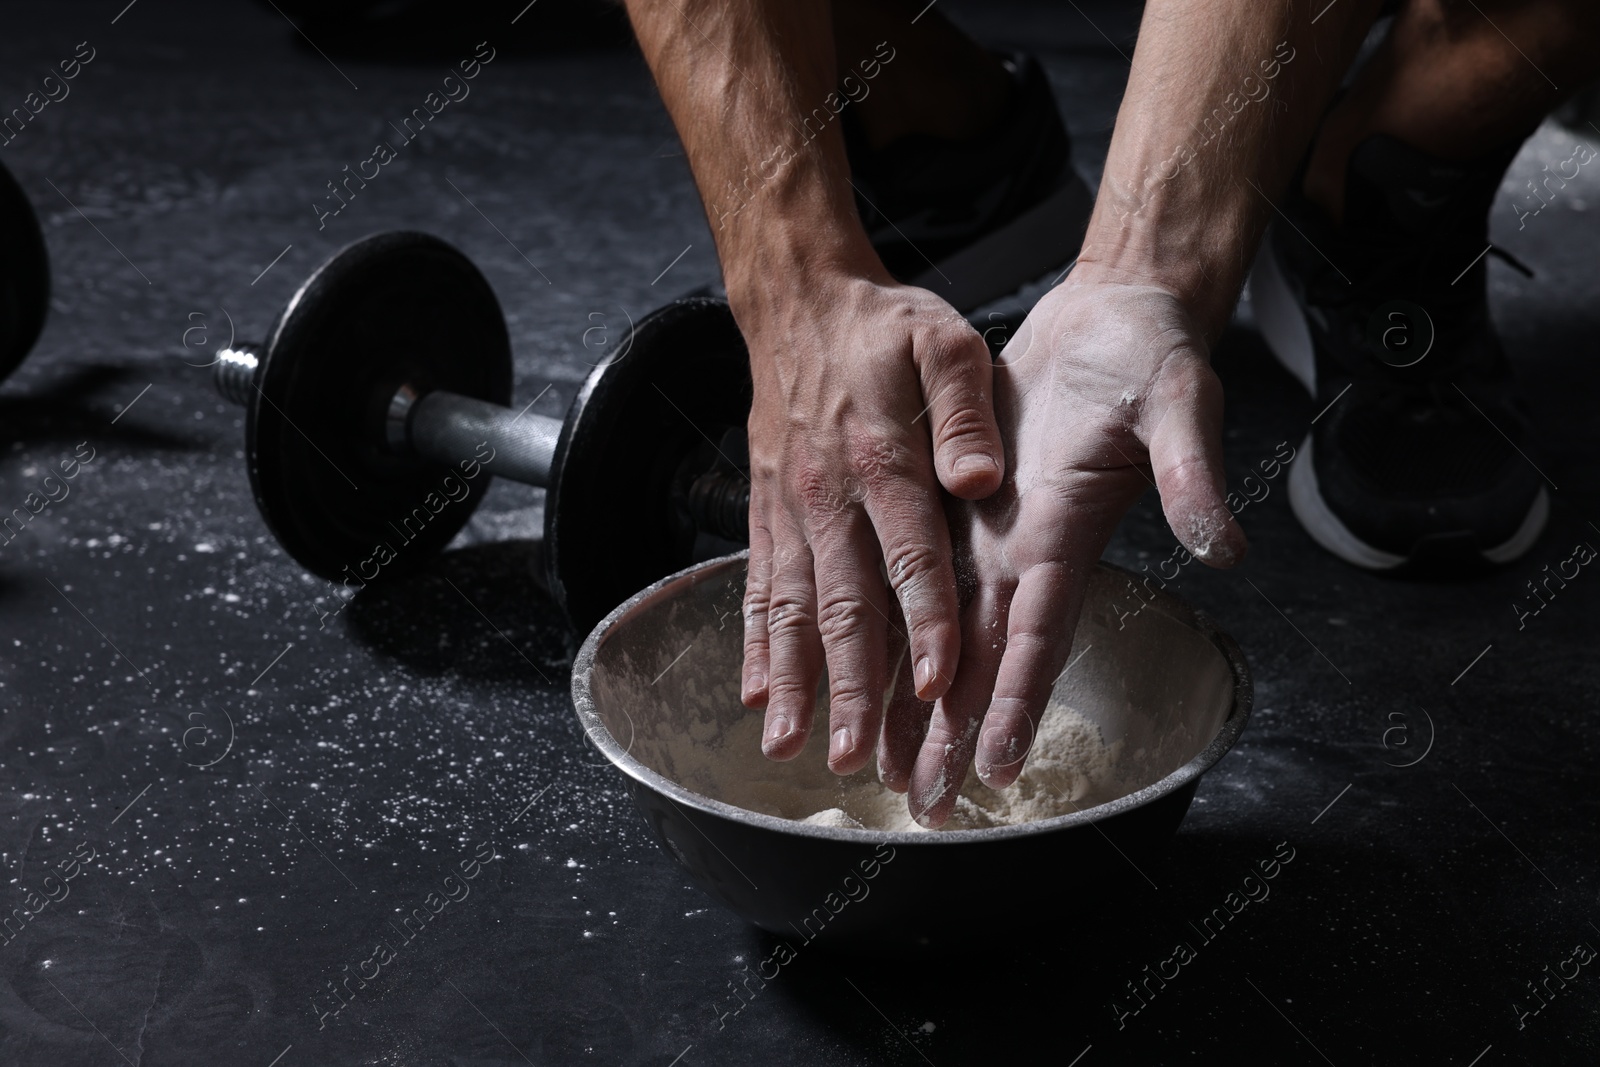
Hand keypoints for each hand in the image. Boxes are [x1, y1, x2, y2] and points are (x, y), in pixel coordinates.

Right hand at [735, 268, 1003, 775]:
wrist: (797, 299)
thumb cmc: (883, 325)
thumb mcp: (944, 341)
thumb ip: (965, 410)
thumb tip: (980, 478)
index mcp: (881, 458)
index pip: (911, 555)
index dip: (926, 623)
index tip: (938, 687)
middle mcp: (828, 494)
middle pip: (842, 603)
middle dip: (847, 686)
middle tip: (851, 756)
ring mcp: (790, 508)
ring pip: (791, 608)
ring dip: (792, 681)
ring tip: (788, 748)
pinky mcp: (766, 510)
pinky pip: (759, 585)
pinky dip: (754, 642)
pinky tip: (754, 693)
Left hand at [883, 278, 1248, 826]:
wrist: (1114, 318)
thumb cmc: (1154, 358)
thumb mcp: (1180, 407)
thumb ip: (1192, 476)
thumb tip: (1226, 549)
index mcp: (1067, 535)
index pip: (1039, 635)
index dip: (1018, 700)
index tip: (997, 766)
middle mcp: (1023, 549)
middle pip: (980, 658)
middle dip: (954, 733)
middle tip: (924, 803)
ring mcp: (989, 530)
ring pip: (941, 631)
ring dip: (918, 700)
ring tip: (887, 764)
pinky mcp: (960, 501)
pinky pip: (918, 573)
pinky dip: (896, 623)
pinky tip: (866, 664)